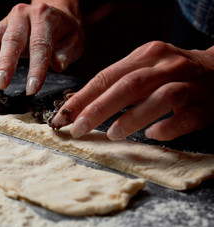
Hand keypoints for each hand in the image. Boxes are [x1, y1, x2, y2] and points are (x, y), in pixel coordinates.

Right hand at [0, 1, 83, 94]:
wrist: (53, 13)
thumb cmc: (64, 32)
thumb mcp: (75, 40)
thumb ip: (67, 52)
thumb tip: (58, 64)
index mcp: (44, 17)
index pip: (39, 45)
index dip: (35, 69)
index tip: (31, 89)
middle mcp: (22, 15)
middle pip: (11, 40)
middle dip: (5, 64)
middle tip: (0, 85)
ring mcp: (7, 20)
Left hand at [51, 41, 213, 140]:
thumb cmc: (171, 73)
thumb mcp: (144, 69)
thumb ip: (116, 84)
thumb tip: (80, 106)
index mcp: (146, 55)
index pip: (107, 76)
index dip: (83, 97)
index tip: (63, 115)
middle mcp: (167, 66)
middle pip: (129, 85)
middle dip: (100, 108)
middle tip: (79, 128)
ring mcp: (189, 85)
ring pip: (160, 98)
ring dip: (132, 117)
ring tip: (111, 134)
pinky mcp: (206, 107)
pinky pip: (187, 118)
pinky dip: (168, 127)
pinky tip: (152, 135)